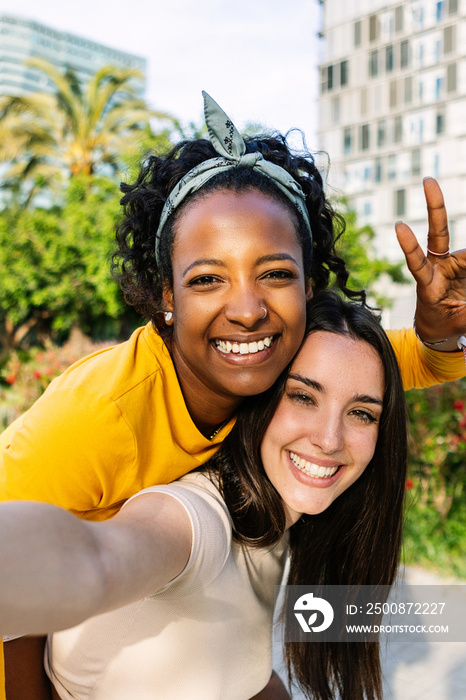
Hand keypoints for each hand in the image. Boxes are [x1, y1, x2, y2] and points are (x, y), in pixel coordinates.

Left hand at [395, 177, 465, 349]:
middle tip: (427, 180)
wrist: (441, 328)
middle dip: (434, 205)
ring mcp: (453, 261)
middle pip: (437, 231)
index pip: (417, 261)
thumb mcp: (457, 322)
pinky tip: (449, 270)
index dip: (409, 245)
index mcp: (427, 283)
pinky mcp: (464, 261)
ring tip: (461, 290)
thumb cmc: (443, 324)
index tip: (399, 226)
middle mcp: (438, 266)